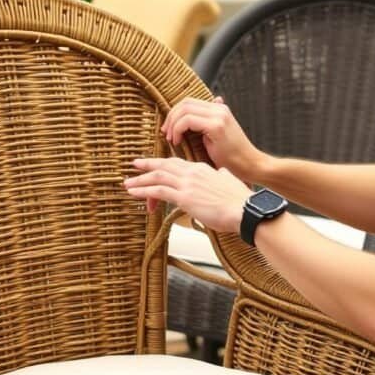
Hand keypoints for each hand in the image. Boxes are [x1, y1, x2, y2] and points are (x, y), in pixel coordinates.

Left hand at [123, 157, 251, 233]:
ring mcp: (188, 184)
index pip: (178, 164)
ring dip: (140, 180)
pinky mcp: (185, 197)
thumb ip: (222, 176)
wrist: (246, 210)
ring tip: (128, 183)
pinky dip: (144, 191)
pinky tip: (134, 193)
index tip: (155, 165)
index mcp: (203, 169)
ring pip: (158, 178)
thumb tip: (222, 174)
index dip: (164, 164)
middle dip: (147, 166)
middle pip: (164, 166)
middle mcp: (193, 173)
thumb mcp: (230, 182)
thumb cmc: (240, 201)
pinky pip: (158, 191)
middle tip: (135, 165)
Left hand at [162, 97, 266, 181]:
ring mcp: (219, 116)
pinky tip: (178, 142)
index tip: (168, 129)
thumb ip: (208, 123)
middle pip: (184, 103)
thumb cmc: (233, 157)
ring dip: (173, 124)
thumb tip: (209, 107)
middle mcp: (219, 109)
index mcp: (219, 109)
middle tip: (166, 134)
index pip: (189, 102)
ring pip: (184, 110)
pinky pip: (187, 121)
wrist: (251, 166)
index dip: (174, 113)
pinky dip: (177, 130)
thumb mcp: (218, 136)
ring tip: (173, 140)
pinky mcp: (216, 126)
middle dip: (171, 117)